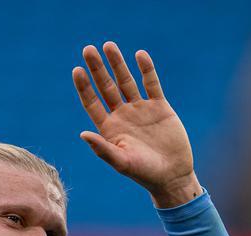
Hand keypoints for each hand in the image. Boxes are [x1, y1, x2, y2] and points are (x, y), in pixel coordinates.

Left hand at [72, 42, 201, 207]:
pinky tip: (140, 55)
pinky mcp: (160, 107)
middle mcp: (122, 116)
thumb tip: (82, 133)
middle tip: (88, 49)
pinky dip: (146, 69)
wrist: (173, 176)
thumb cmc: (144, 174)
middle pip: (106, 87)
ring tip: (109, 45)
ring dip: (118, 64)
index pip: (92, 103)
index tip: (77, 70)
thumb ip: (102, 148)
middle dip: (97, 68)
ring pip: (126, 81)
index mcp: (109, 128)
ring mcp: (140, 109)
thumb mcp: (121, 162)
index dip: (84, 87)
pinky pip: (151, 83)